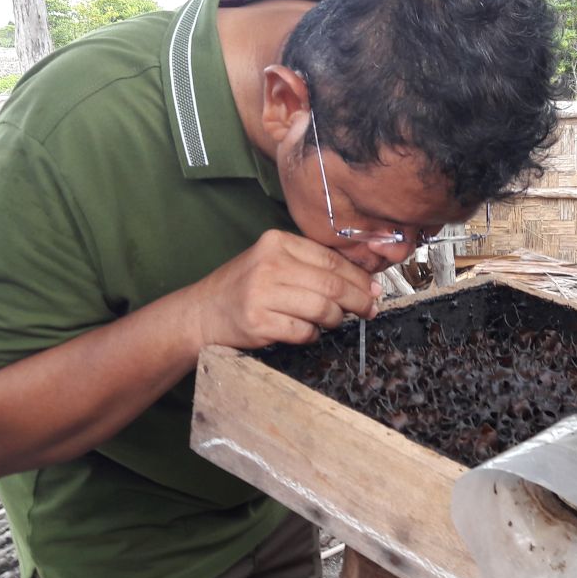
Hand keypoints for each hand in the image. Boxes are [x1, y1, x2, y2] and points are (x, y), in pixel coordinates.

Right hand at [187, 229, 381, 349]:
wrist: (202, 313)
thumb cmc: (245, 287)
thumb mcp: (272, 262)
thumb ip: (310, 265)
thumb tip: (363, 281)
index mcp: (277, 242)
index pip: (331, 259)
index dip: (358, 277)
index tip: (374, 289)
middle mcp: (269, 264)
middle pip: (331, 284)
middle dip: (358, 300)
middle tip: (369, 310)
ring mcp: (262, 293)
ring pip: (322, 308)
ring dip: (335, 319)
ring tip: (334, 321)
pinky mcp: (258, 322)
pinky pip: (304, 331)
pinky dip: (313, 334)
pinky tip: (308, 332)